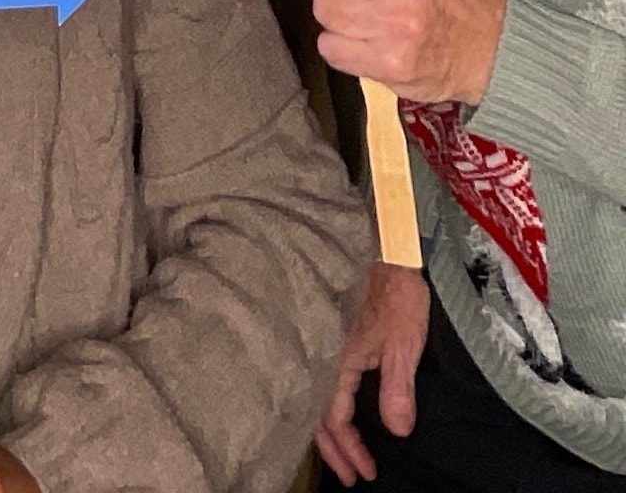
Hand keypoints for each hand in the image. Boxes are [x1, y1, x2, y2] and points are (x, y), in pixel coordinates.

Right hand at [316, 263, 428, 484]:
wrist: (382, 246)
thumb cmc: (395, 292)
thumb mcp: (403, 342)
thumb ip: (397, 387)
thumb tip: (397, 430)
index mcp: (337, 360)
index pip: (335, 418)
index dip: (349, 449)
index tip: (365, 473)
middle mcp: (321, 353)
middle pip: (316, 412)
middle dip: (333, 449)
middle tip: (350, 474)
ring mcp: (321, 341)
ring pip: (313, 394)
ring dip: (327, 427)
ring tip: (342, 449)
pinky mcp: (328, 331)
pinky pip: (318, 375)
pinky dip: (325, 401)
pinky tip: (334, 406)